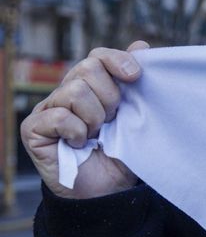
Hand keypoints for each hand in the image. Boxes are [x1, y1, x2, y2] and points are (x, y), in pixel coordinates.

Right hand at [20, 41, 149, 198]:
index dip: (117, 61)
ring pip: (75, 91)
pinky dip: (76, 131)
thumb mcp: (136, 115)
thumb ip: (135, 83)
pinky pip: (59, 116)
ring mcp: (48, 109)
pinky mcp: (33, 128)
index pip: (98, 56)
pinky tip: (79, 144)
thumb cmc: (122, 153)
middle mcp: (67, 92)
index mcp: (92, 86)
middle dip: (110, 96)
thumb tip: (141, 45)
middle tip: (112, 120)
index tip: (136, 77)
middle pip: (87, 69)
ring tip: (96, 134)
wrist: (109, 191)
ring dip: (94, 117)